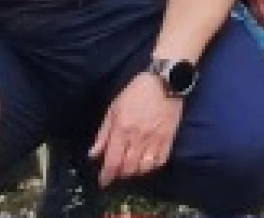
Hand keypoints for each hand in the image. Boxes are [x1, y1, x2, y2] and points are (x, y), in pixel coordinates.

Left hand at [89, 72, 183, 186]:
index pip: (112, 161)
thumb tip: (94, 154)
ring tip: (129, 170)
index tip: (103, 182)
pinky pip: (160, 160)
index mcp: (122, 129)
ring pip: (144, 167)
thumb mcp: (114, 108)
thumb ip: (103, 133)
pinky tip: (146, 164)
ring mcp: (155, 139)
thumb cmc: (136, 92)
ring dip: (135, 172)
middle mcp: (138, 138)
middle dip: (119, 175)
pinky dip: (152, 167)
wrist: (165, 81)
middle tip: (115, 174)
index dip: (106, 176)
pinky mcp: (169, 138)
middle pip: (128, 167)